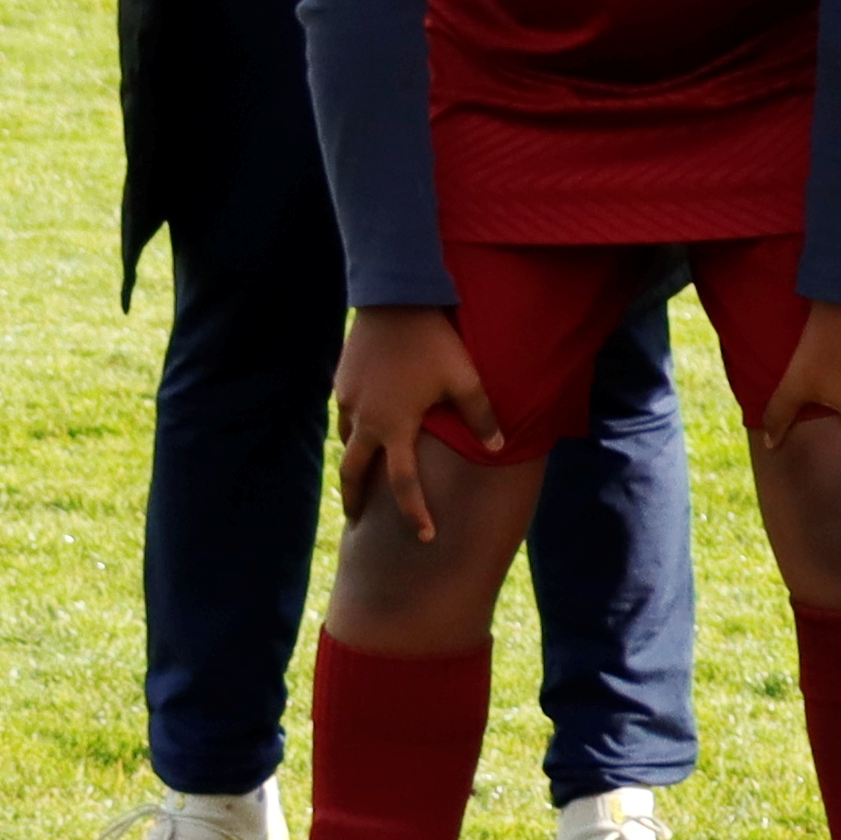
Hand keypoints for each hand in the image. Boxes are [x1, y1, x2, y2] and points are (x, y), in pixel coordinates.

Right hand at [332, 305, 498, 543]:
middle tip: (358, 519)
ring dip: (355, 459)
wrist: (393, 301)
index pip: (403, 484)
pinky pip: (346, 414)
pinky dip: (355, 428)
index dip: (415, 513)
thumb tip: (500, 447)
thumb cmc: (434, 343)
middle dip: (355, 499)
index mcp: (394, 427)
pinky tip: (367, 424)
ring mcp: (346, 401)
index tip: (425, 537)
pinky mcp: (340, 383)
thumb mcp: (466, 380)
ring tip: (365, 472)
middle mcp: (363, 420)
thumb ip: (482, 416)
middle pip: (353, 472)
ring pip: (347, 441)